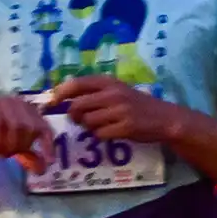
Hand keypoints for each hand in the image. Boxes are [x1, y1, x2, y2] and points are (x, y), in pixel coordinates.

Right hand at [0, 97, 53, 173]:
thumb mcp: (10, 145)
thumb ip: (26, 155)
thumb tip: (42, 170)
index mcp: (29, 111)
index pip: (45, 128)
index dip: (48, 145)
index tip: (50, 161)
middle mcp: (19, 104)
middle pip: (31, 129)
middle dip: (20, 146)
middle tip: (6, 154)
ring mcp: (4, 102)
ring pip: (16, 127)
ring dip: (7, 145)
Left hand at [51, 76, 175, 142]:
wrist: (164, 118)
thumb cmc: (137, 104)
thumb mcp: (118, 90)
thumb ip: (95, 92)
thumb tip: (63, 97)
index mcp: (109, 82)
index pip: (76, 84)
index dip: (59, 93)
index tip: (51, 103)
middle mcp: (113, 94)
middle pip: (77, 106)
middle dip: (74, 116)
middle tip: (80, 119)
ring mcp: (120, 111)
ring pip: (87, 122)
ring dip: (89, 127)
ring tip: (102, 125)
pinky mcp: (125, 127)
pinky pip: (99, 134)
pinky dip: (101, 136)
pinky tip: (111, 132)